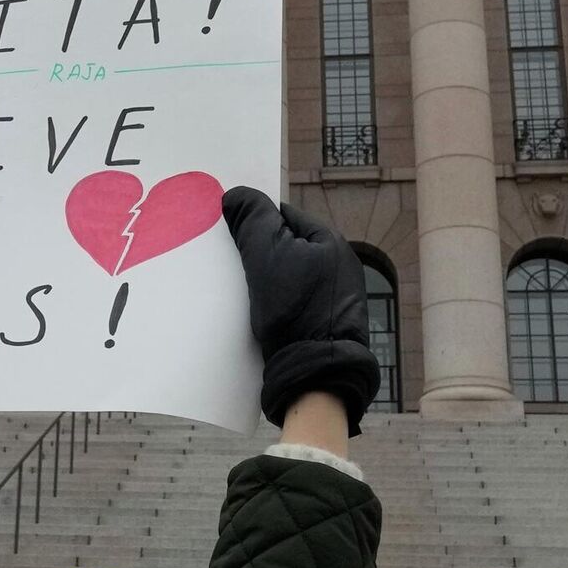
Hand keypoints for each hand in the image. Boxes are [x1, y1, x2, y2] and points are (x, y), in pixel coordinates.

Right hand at [221, 188, 380, 433]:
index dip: (253, 221)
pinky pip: (293, 302)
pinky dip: (275, 304)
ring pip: (288, 276)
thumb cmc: (294, 309)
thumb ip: (252, 218)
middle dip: (257, 252)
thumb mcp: (266, 254)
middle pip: (285, 246)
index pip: (283, 215)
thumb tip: (236, 194)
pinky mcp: (325, 324)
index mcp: (330, 242)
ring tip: (240, 291)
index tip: (228, 233)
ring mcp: (334, 297)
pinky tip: (258, 315)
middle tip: (230, 262)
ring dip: (265, 281)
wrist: (315, 372)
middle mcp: (338, 266)